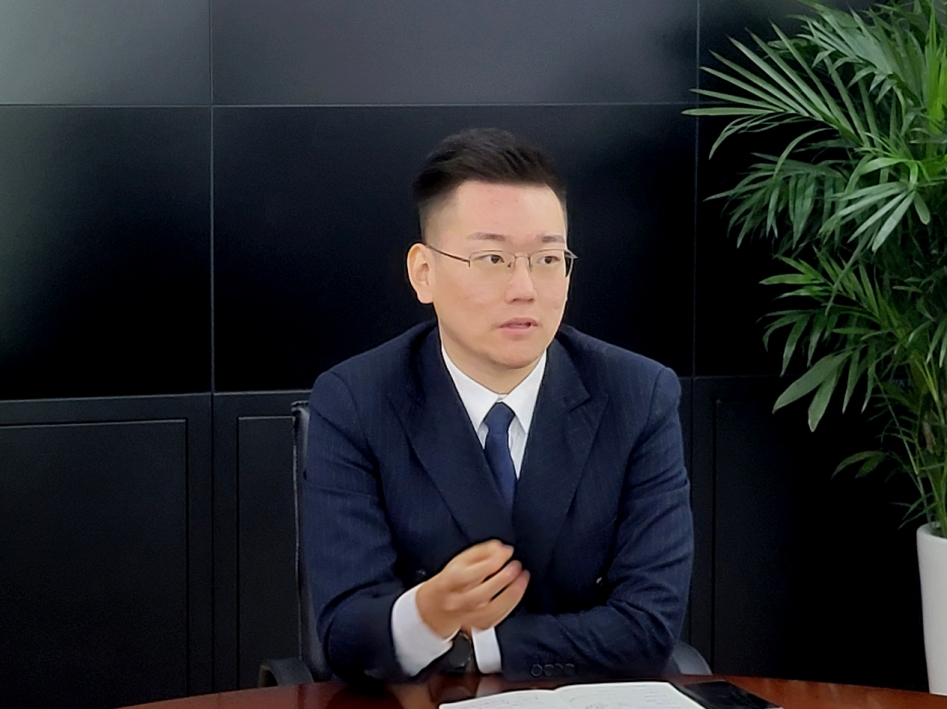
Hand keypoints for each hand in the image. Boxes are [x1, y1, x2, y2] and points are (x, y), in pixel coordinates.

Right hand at [415, 540, 529, 638]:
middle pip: (480, 594)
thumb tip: (501, 549)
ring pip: (490, 610)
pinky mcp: (478, 625)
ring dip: (510, 595)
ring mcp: (468, 616)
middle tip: (516, 566)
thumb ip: (481, 552)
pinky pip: (496, 618)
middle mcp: (457, 601)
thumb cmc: (452, 581)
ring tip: (522, 579)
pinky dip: (510, 606)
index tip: (506, 553)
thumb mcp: (461, 560)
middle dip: (502, 579)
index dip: (489, 563)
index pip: (468, 574)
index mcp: (450, 582)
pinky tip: (518, 593)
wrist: (438, 607)